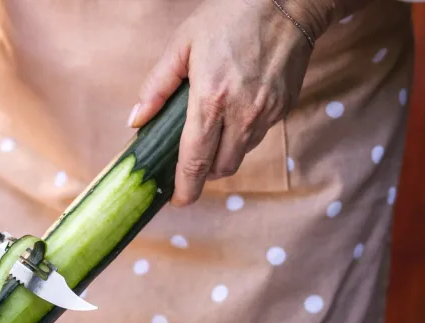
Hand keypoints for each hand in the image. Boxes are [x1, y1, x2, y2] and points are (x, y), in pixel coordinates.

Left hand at [129, 0, 333, 206]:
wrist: (288, 1)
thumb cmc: (230, 16)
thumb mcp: (182, 44)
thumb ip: (156, 87)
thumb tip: (136, 121)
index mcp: (211, 100)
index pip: (195, 160)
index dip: (184, 187)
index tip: (176, 200)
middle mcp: (242, 114)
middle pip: (220, 168)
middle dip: (201, 176)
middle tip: (187, 168)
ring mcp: (267, 113)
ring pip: (240, 156)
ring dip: (221, 157)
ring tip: (208, 139)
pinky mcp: (284, 108)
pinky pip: (257, 136)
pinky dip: (240, 137)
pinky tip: (232, 115)